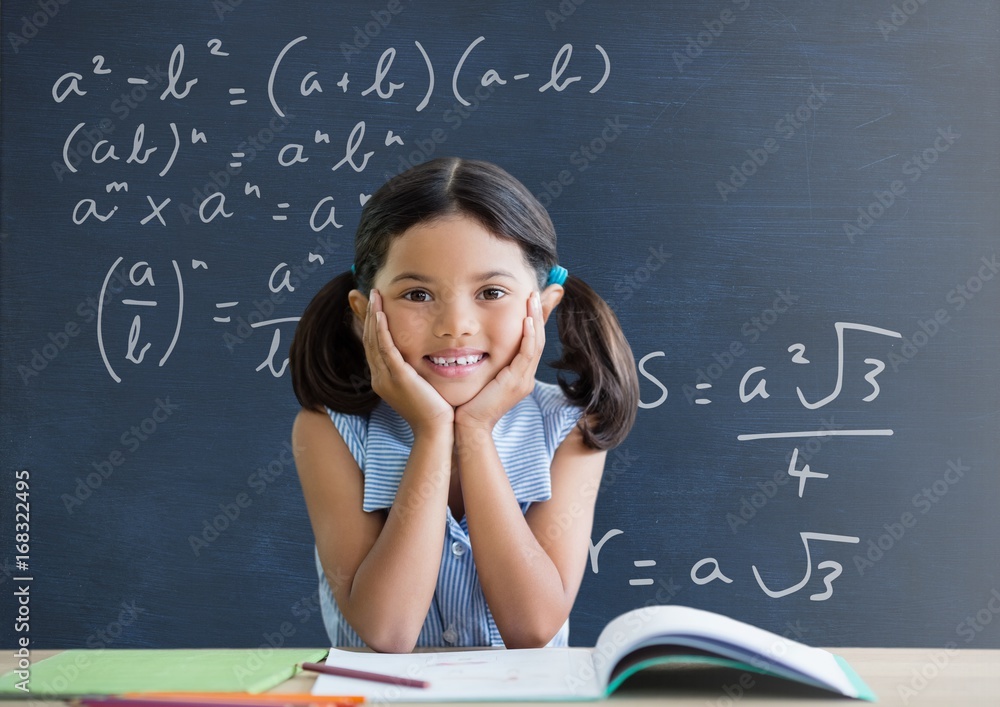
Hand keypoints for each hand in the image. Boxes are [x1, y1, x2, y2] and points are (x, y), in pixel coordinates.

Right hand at [362, 290, 453, 434]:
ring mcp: (386, 378)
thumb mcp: (419, 386)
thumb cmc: (434, 409)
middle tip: (371, 293)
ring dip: (374, 316)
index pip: (373, 346)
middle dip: (369, 314)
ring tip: (375, 296)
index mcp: (382, 379)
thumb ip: (414, 370)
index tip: (375, 305)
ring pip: (374, 341)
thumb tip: (418, 356)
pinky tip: (382, 314)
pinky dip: (382, 331)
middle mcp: (379, 377)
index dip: (372, 324)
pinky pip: (386, 349)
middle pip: (369, 340)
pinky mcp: (398, 378)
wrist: (436, 430)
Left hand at [455, 292, 543, 432]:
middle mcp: (525, 376)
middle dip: (540, 313)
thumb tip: (473, 342)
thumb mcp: (479, 375)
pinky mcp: (516, 382)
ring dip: (535, 318)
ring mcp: (523, 380)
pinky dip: (528, 336)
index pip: (531, 340)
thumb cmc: (467, 402)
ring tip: (533, 297)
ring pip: (536, 343)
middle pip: (538, 338)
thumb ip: (481, 358)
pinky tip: (526, 320)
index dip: (535, 318)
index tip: (533, 297)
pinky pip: (527, 354)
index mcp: (519, 374)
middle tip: (541, 291)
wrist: (468, 426)